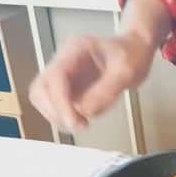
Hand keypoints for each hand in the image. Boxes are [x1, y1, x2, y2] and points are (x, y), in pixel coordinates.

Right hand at [29, 33, 156, 131]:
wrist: (135, 52)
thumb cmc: (132, 54)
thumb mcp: (127, 71)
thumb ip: (107, 91)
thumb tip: (85, 111)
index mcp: (75, 51)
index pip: (55, 78)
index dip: (60, 102)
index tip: (74, 121)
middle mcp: (64, 63)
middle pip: (40, 90)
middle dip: (56, 112)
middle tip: (79, 125)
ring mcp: (64, 77)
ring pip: (44, 101)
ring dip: (60, 117)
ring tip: (83, 123)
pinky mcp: (69, 90)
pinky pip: (58, 108)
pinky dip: (69, 118)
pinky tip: (87, 117)